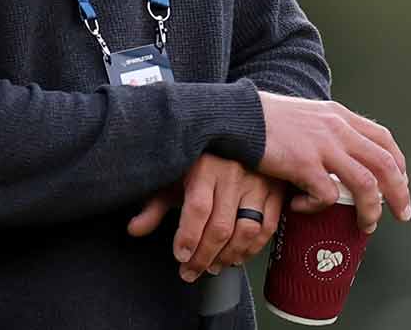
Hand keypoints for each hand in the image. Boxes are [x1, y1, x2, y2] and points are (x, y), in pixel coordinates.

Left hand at [127, 153, 283, 281]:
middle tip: (191, 271)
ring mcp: (259, 182)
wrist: (238, 139)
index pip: (198, 208)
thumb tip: (134, 229)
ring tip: (213, 266)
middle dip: (204, 257)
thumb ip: (155, 205)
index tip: (180, 256)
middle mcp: (235, 173)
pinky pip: (268, 226)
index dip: (188, 237)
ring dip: (229, 256)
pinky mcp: (276, 191)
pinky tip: (238, 256)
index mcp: (206, 167)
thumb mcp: (175, 178)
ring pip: (246, 230)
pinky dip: (253, 248)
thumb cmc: (201, 163)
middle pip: (221, 226)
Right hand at [257, 92, 410, 231]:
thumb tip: (342, 156)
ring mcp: (323, 146)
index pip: (384, 139)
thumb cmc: (267, 120)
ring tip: (367, 225)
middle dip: (399, 192)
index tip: (402, 183)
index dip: (399, 163)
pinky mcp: (304, 164)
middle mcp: (338, 128)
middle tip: (402, 213)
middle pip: (385, 163)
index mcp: (341, 116)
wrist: (238, 115)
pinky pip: (326, 196)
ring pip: (365, 184)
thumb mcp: (309, 115)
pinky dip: (319, 207)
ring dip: (371, 209)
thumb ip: (328, 130)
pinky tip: (302, 208)